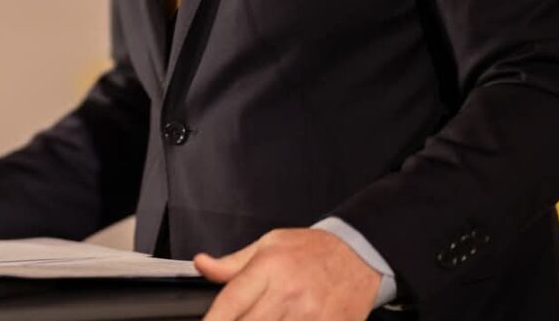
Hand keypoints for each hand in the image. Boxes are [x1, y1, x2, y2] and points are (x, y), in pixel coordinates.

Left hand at [195, 228, 380, 320]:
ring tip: (260, 320)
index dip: (212, 320)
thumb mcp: (268, 244)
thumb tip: (201, 264)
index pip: (231, 301)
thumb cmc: (311, 250)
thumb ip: (232, 263)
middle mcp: (288, 294)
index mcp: (269, 268)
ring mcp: (310, 316)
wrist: (357, 256)